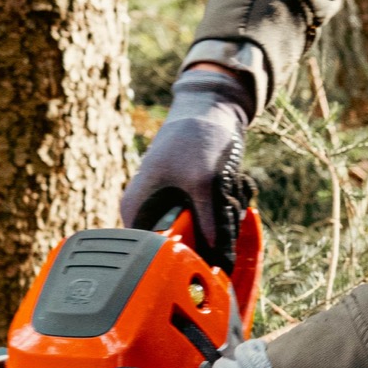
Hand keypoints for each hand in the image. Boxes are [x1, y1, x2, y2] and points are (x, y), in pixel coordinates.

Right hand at [121, 64, 250, 265]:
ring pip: (198, 237)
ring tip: (227, 194)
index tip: (205, 257)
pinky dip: (225, 214)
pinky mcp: (189, 204)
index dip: (178, 259)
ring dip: (220, 224)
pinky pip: (210, 223)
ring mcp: (169, 208)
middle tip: (223, 218)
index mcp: (137, 209)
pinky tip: (230, 191)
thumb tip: (218, 259)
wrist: (212, 108)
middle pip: (177, 248)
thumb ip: (208, 221)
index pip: (150, 254)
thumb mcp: (203, 181)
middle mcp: (149, 212)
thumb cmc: (195, 135)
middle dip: (205, 239)